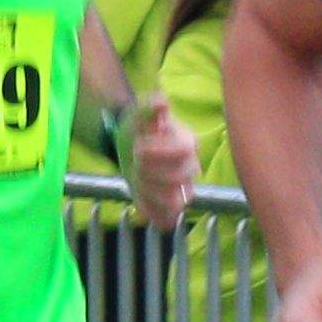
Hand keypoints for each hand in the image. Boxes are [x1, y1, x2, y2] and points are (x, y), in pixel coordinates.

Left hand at [123, 96, 200, 222]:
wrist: (130, 147)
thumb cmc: (139, 128)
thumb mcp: (139, 112)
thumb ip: (151, 106)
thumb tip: (162, 101)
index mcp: (188, 143)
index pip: (184, 151)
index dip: (158, 150)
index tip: (138, 146)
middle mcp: (191, 168)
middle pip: (179, 178)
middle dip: (151, 171)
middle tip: (135, 162)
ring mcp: (183, 190)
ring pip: (176, 203)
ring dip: (150, 193)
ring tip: (136, 179)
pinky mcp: (169, 208)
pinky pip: (167, 220)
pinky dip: (152, 213)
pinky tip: (138, 201)